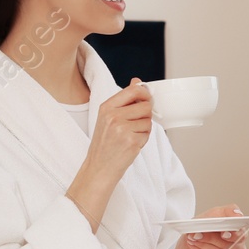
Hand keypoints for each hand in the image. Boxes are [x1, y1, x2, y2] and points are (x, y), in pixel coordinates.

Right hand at [66, 79, 151, 229]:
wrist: (99, 167)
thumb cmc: (105, 143)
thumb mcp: (109, 117)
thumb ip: (125, 99)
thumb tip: (137, 81)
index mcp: (107, 107)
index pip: (133, 90)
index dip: (145, 94)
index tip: (145, 100)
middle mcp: (113, 115)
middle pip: (146, 105)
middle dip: (145, 115)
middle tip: (135, 125)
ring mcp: (122, 128)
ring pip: (148, 120)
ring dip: (144, 129)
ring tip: (130, 136)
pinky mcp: (131, 141)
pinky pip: (148, 133)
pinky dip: (143, 140)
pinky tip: (131, 144)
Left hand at [169, 204, 248, 248]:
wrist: (189, 243)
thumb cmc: (203, 228)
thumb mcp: (212, 215)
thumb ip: (226, 212)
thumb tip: (238, 214)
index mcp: (240, 233)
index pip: (242, 234)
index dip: (234, 234)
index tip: (223, 233)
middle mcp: (239, 248)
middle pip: (229, 245)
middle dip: (211, 238)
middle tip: (197, 233)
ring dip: (203, 244)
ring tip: (192, 238)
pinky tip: (193, 245)